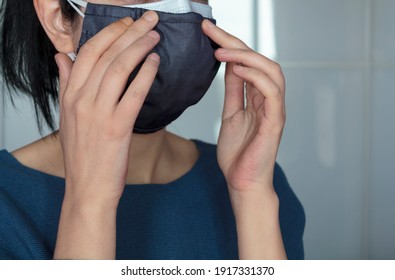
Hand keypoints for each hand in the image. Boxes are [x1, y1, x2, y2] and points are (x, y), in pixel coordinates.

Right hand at [54, 11, 159, 258]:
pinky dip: (146, 74)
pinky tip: (156, 63)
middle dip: (129, 32)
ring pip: (119, 68)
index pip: (87, 53)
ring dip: (139, 47)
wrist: (88, 188)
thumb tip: (62, 58)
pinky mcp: (117, 127)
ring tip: (154, 36)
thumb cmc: (82, 155)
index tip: (125, 22)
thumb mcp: (67, 117)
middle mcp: (81, 100)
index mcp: (69, 95)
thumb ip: (66, 84)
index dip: (109, 33)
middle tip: (148, 20)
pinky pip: (134, 93)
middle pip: (106, 55)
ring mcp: (98, 113)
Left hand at [203, 20, 285, 193]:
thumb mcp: (231, 115)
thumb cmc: (238, 154)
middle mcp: (268, 100)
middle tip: (210, 30)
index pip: (247, 63)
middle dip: (234, 42)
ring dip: (246, 56)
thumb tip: (228, 67)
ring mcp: (274, 110)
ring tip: (221, 50)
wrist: (242, 182)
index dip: (229, 44)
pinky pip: (272, 93)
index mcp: (258, 98)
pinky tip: (238, 69)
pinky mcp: (275, 123)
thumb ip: (234, 91)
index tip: (207, 31)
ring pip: (271, 71)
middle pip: (259, 60)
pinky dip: (257, 77)